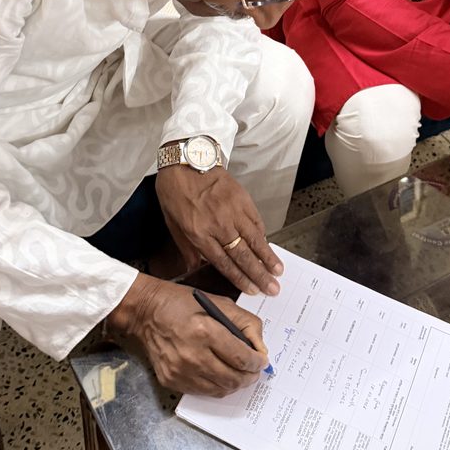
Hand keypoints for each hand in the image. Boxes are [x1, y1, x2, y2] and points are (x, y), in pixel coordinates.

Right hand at [107, 273, 266, 394]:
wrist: (147, 312)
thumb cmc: (184, 303)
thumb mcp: (221, 303)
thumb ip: (247, 325)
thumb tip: (260, 350)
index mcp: (205, 331)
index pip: (242, 358)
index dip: (258, 363)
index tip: (262, 361)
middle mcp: (192, 355)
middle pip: (233, 379)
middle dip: (250, 376)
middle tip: (254, 370)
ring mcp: (180, 371)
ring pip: (220, 390)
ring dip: (235, 384)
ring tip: (239, 373)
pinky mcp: (171, 380)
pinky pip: (203, 392)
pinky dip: (216, 386)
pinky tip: (219, 374)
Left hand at [156, 164, 283, 296]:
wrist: (186, 159)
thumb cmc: (175, 190)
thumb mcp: (171, 223)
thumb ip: (186, 248)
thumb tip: (195, 268)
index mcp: (199, 233)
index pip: (224, 262)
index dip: (240, 278)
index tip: (251, 289)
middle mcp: (219, 224)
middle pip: (243, 255)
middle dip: (259, 274)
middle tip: (273, 288)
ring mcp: (233, 210)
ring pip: (255, 239)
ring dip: (268, 257)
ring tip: (278, 271)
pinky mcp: (242, 198)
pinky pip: (256, 220)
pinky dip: (263, 235)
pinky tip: (268, 246)